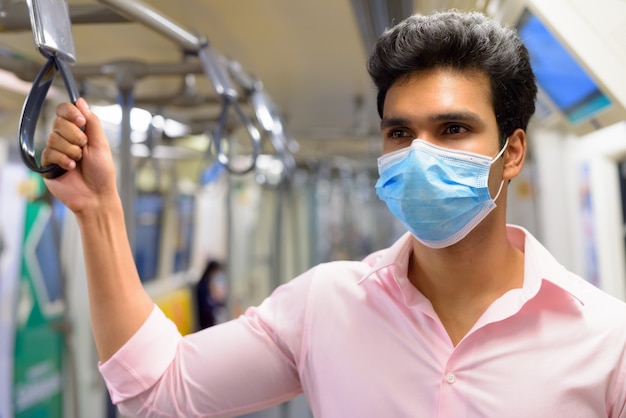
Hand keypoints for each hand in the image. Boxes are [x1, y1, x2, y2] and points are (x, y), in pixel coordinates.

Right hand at [41, 98, 118, 214]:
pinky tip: (70, 167)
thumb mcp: (101, 143)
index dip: (70, 112)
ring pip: (53, 137)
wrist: (96, 195)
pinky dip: (62, 159)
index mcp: (79, 131)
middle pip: (58, 122)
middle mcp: (66, 138)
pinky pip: (49, 152)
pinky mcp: (47, 163)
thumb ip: (91, 122)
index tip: (80, 121)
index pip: (65, 111)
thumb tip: (80, 101)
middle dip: (74, 135)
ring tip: (79, 161)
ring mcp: (56, 150)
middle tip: (83, 147)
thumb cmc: (102, 171)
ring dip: (70, 150)